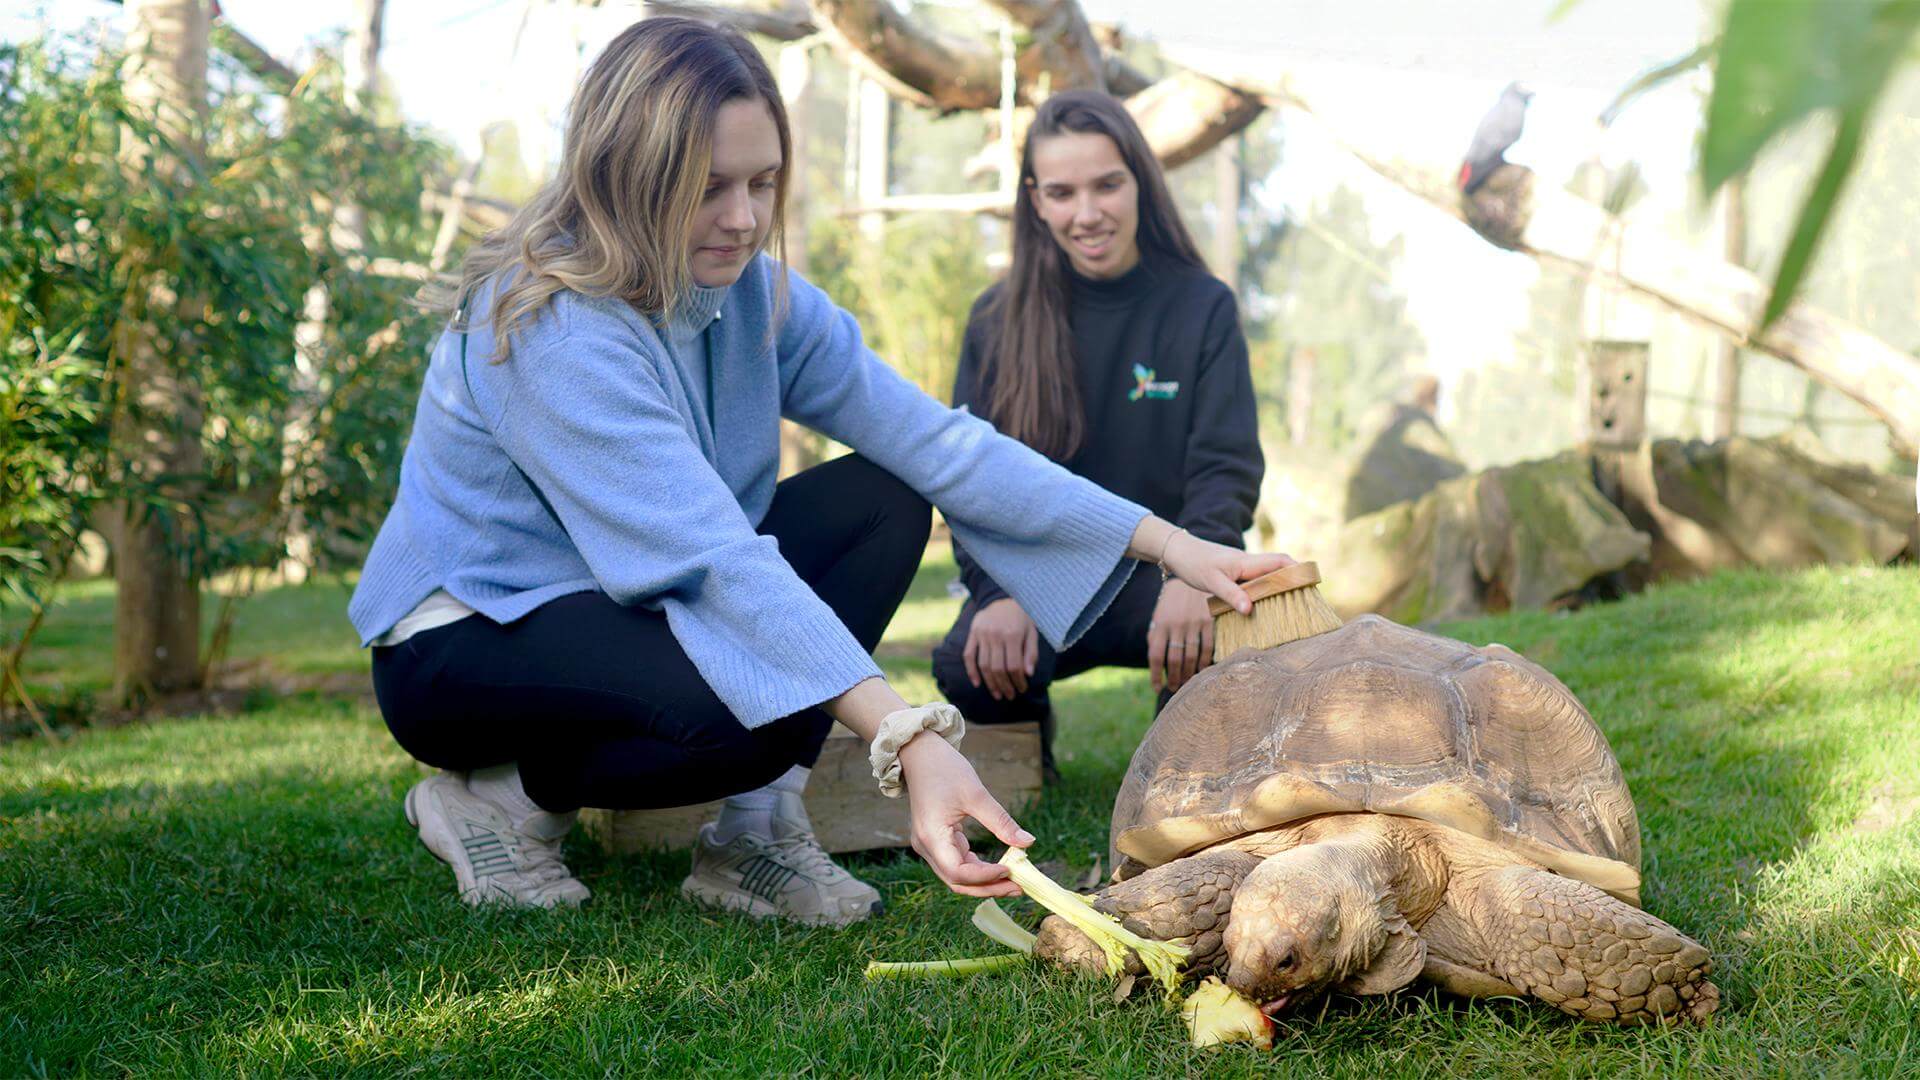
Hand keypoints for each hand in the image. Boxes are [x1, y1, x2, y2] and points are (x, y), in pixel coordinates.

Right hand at [899, 731, 1033, 896]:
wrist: (919, 753)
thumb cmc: (944, 769)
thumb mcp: (976, 794)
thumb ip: (1001, 821)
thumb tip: (1028, 843)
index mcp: (932, 837)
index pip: (960, 872)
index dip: (987, 877)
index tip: (1013, 871)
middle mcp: (926, 847)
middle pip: (958, 882)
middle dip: (989, 887)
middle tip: (1020, 887)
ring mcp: (930, 846)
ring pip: (957, 877)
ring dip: (985, 882)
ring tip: (1014, 882)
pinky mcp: (936, 841)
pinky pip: (957, 864)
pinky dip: (978, 869)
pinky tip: (1000, 867)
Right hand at [962, 598, 1037, 701]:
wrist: (1003, 597)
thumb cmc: (1021, 618)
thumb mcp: (1032, 632)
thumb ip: (1031, 653)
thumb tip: (1028, 674)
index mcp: (1012, 635)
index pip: (1014, 666)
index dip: (1018, 681)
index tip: (1022, 689)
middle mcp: (995, 635)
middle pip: (998, 668)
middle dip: (1005, 686)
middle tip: (1010, 696)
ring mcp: (982, 634)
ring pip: (983, 665)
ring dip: (990, 683)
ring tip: (997, 694)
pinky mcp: (972, 633)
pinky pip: (968, 656)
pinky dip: (971, 671)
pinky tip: (977, 683)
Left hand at [1148, 578, 1213, 692]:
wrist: (1192, 572)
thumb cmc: (1173, 601)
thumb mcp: (1160, 615)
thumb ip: (1156, 636)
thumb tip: (1155, 663)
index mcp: (1160, 624)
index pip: (1155, 656)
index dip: (1155, 675)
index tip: (1157, 688)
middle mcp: (1176, 625)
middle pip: (1174, 660)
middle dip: (1174, 678)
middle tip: (1175, 689)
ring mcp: (1193, 623)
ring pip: (1191, 656)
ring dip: (1189, 674)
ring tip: (1187, 684)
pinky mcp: (1209, 621)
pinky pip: (1207, 647)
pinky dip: (1205, 662)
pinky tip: (1202, 671)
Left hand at [1157, 529, 1296, 615]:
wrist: (1178, 552)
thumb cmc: (1193, 564)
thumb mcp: (1211, 582)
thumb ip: (1231, 595)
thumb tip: (1249, 610)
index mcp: (1247, 562)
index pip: (1280, 561)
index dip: (1297, 569)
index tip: (1312, 581)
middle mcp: (1249, 563)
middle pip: (1279, 567)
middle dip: (1294, 577)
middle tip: (1308, 595)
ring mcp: (1243, 568)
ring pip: (1268, 574)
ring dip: (1280, 584)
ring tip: (1292, 602)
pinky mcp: (1236, 573)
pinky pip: (1257, 580)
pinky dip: (1265, 589)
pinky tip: (1265, 603)